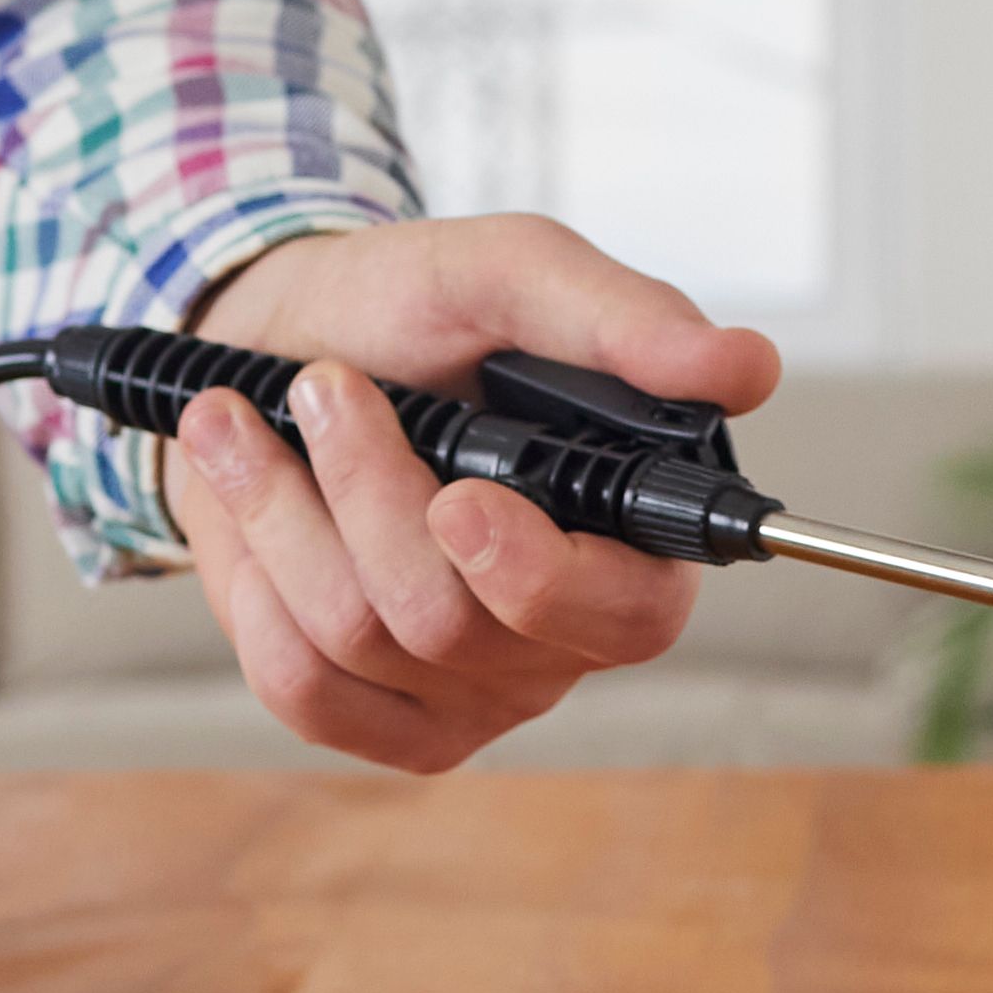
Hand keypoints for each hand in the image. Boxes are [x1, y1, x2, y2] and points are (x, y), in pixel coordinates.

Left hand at [171, 216, 783, 776]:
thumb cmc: (411, 313)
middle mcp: (558, 634)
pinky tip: (247, 495)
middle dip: (368, 493)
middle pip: (456, 625)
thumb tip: (745, 368)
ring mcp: (464, 690)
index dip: (538, 576)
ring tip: (247, 417)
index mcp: (628, 539)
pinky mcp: (368, 716)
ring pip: (362, 640)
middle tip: (324, 386)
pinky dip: (252, 572)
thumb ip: (622, 318)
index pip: (628, 616)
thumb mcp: (509, 276)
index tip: (459, 500)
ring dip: (284, 510)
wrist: (279, 344)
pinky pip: (301, 684)